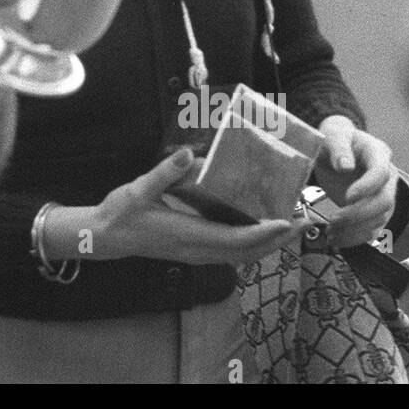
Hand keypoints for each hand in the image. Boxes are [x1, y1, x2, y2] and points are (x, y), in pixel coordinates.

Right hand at [89, 148, 313, 265]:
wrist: (105, 238)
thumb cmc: (121, 214)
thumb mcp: (138, 189)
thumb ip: (164, 172)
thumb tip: (187, 152)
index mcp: (188, 235)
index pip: (235, 239)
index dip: (264, 233)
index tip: (287, 221)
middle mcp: (198, 250)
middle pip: (248, 252)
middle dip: (278, 240)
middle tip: (303, 221)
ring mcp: (197, 254)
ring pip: (242, 256)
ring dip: (269, 243)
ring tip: (290, 224)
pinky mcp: (195, 252)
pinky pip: (232, 253)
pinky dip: (253, 244)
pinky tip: (259, 228)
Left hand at [313, 116, 396, 247]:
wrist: (335, 148)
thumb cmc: (336, 138)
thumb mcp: (333, 134)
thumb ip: (338, 146)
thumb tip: (345, 165)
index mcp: (377, 153)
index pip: (381, 173)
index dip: (368, 187)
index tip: (349, 196)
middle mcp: (386, 177)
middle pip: (384, 201)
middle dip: (359, 214)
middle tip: (335, 219)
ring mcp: (382, 195)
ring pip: (379, 219)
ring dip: (355, 229)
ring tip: (332, 231)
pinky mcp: (373, 210)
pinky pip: (372, 229)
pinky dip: (355, 237)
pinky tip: (338, 238)